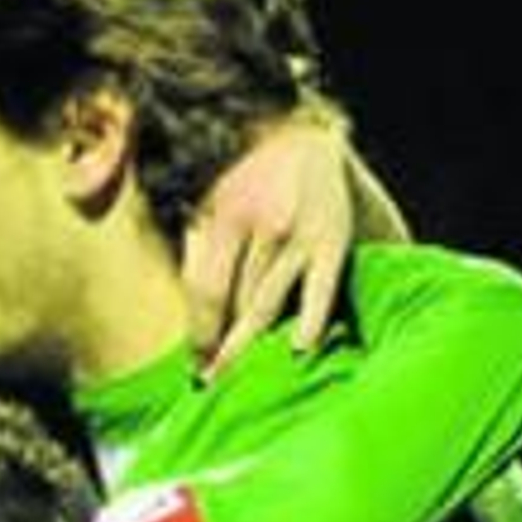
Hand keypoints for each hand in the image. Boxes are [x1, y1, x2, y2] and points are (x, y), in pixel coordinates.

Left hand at [183, 112, 357, 376]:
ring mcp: (300, 236)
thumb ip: (198, 248)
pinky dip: (310, 322)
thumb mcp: (214, 202)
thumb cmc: (250, 183)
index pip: (206, 290)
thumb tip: (188, 312)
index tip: (196, 361)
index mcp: (227, 214)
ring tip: (244, 378)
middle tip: (215, 379)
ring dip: (255, 344)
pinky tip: (298, 349)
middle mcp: (264, 225)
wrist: (309, 142)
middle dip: (225, 345)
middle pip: (237, 304)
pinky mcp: (333, 243)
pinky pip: (319, 293)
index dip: (200, 332)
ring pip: (271, 305)